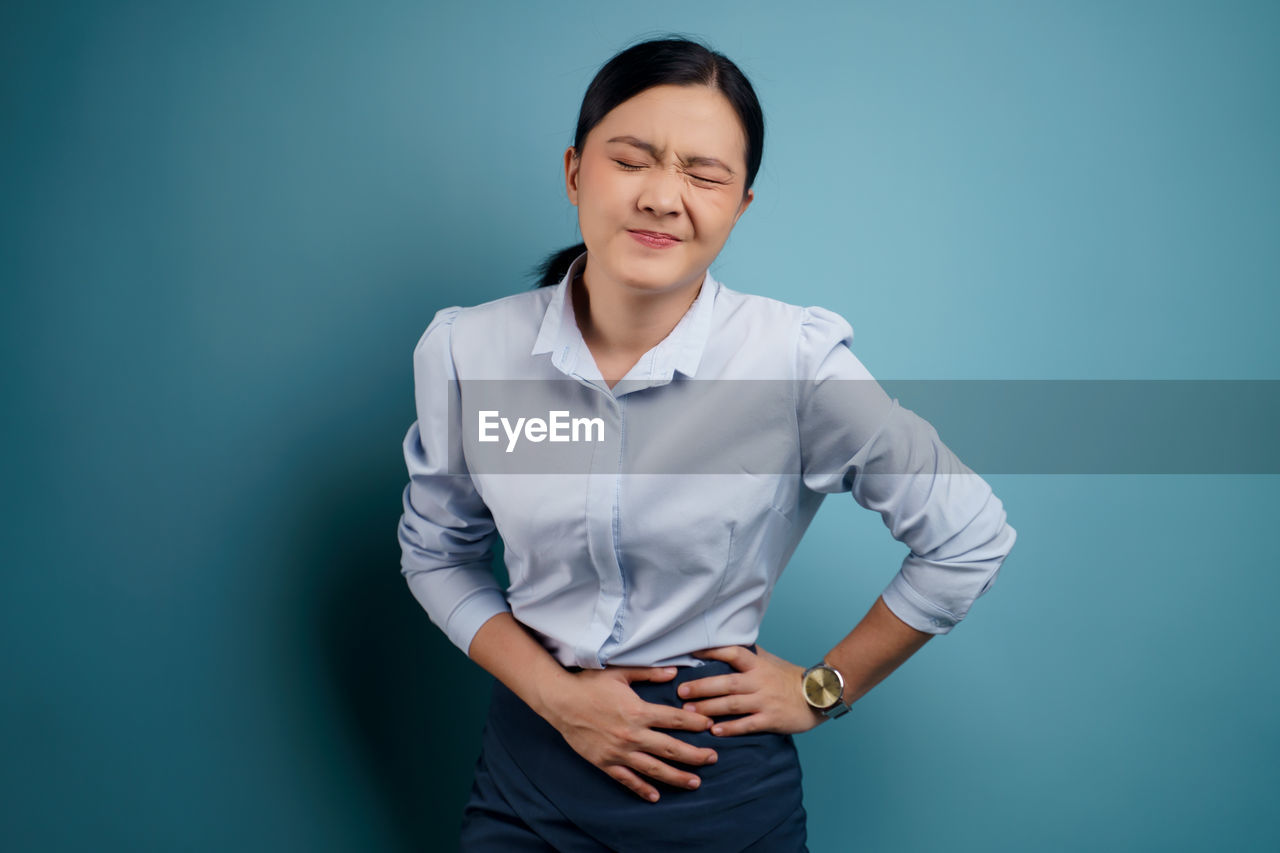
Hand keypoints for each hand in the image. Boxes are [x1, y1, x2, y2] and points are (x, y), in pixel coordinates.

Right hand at [541, 666, 718, 802]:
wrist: (560, 701)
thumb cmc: (590, 684)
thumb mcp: (620, 672)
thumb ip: (649, 673)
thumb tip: (675, 672)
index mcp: (637, 711)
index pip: (674, 720)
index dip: (695, 724)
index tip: (710, 726)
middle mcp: (632, 735)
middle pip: (670, 749)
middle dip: (695, 755)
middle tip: (713, 758)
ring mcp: (619, 752)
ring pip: (654, 769)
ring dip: (677, 776)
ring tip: (695, 782)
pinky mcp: (605, 762)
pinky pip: (627, 779)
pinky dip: (642, 789)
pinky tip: (656, 796)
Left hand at [677, 645, 826, 736]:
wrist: (818, 696)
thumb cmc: (789, 678)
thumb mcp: (770, 661)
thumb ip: (749, 655)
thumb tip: (725, 645)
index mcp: (758, 665)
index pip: (733, 653)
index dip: (712, 651)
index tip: (691, 652)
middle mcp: (759, 681)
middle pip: (726, 682)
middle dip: (702, 687)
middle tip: (681, 691)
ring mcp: (765, 701)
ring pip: (732, 704)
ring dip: (709, 708)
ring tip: (689, 711)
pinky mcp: (771, 719)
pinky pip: (747, 724)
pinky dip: (730, 728)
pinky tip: (714, 731)